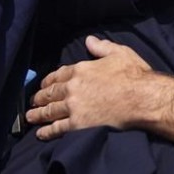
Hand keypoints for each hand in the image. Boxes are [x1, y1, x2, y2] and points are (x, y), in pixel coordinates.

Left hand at [27, 35, 173, 145]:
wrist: (142, 99)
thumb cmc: (134, 75)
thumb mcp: (120, 53)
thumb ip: (102, 47)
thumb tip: (89, 40)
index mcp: (81, 70)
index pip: (58, 75)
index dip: (48, 80)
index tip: (44, 85)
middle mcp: (72, 88)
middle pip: (50, 93)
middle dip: (39, 97)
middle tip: (33, 102)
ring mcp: (73, 107)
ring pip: (50, 111)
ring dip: (38, 114)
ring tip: (30, 117)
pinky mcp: (78, 124)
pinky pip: (57, 128)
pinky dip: (47, 132)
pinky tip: (40, 133)